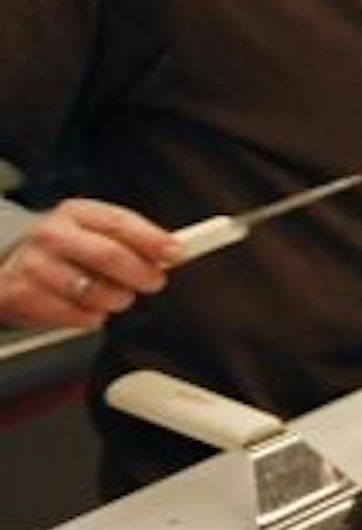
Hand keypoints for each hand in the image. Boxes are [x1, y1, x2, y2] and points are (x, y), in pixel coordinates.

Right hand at [0, 199, 181, 329]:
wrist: (9, 264)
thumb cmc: (65, 249)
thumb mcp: (94, 230)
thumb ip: (131, 238)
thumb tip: (173, 251)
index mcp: (75, 213)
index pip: (119, 222)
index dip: (152, 239)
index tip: (177, 251)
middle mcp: (51, 236)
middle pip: (108, 256)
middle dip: (141, 273)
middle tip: (154, 281)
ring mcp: (34, 266)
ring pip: (95, 291)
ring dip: (118, 298)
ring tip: (117, 294)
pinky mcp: (23, 297)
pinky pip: (77, 316)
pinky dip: (93, 317)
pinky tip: (88, 306)